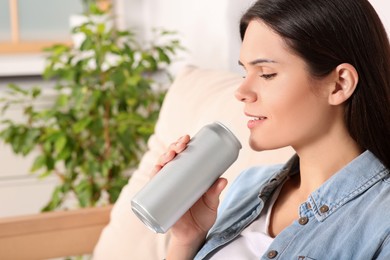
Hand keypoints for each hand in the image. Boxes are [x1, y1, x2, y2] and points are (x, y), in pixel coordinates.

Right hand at [153, 135, 227, 258]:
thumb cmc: (204, 216)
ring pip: (161, 167)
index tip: (187, 138)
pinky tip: (155, 170)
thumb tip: (223, 180)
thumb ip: (216, 192)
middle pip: (171, 157)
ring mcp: (167, 187)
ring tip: (170, 156)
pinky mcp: (161, 198)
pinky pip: (153, 186)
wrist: (194, 235)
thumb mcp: (212, 203)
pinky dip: (153, 176)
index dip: (182, 143)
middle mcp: (176, 178)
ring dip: (162, 158)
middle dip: (173, 147)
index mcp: (188, 174)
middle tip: (180, 146)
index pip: (183, 154)